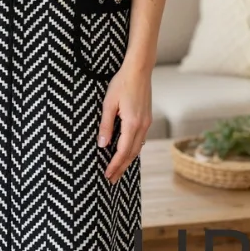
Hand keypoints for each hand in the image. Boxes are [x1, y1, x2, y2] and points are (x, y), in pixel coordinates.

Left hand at [98, 62, 151, 183]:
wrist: (139, 70)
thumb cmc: (122, 83)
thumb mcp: (108, 104)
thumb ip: (105, 125)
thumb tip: (102, 145)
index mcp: (132, 124)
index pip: (122, 151)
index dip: (115, 165)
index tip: (107, 175)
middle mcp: (142, 126)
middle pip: (132, 154)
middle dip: (121, 168)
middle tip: (112, 180)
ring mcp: (147, 122)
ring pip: (138, 148)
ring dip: (127, 160)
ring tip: (118, 170)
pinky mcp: (147, 118)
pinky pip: (140, 139)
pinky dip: (133, 149)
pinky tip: (127, 152)